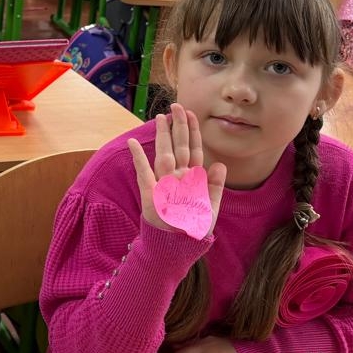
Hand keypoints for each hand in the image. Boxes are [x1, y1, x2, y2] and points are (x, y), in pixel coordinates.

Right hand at [127, 103, 225, 235]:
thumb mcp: (211, 209)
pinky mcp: (150, 193)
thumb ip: (215, 187)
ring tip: (160, 117)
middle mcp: (178, 177)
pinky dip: (139, 158)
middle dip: (178, 126)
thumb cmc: (193, 229)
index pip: (194, 150)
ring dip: (162, 136)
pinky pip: (144, 172)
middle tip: (177, 106)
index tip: (192, 114)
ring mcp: (163, 183)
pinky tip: (133, 143)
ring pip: (164, 154)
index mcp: (192, 179)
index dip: (193, 132)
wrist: (177, 246)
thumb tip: (219, 164)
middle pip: (179, 146)